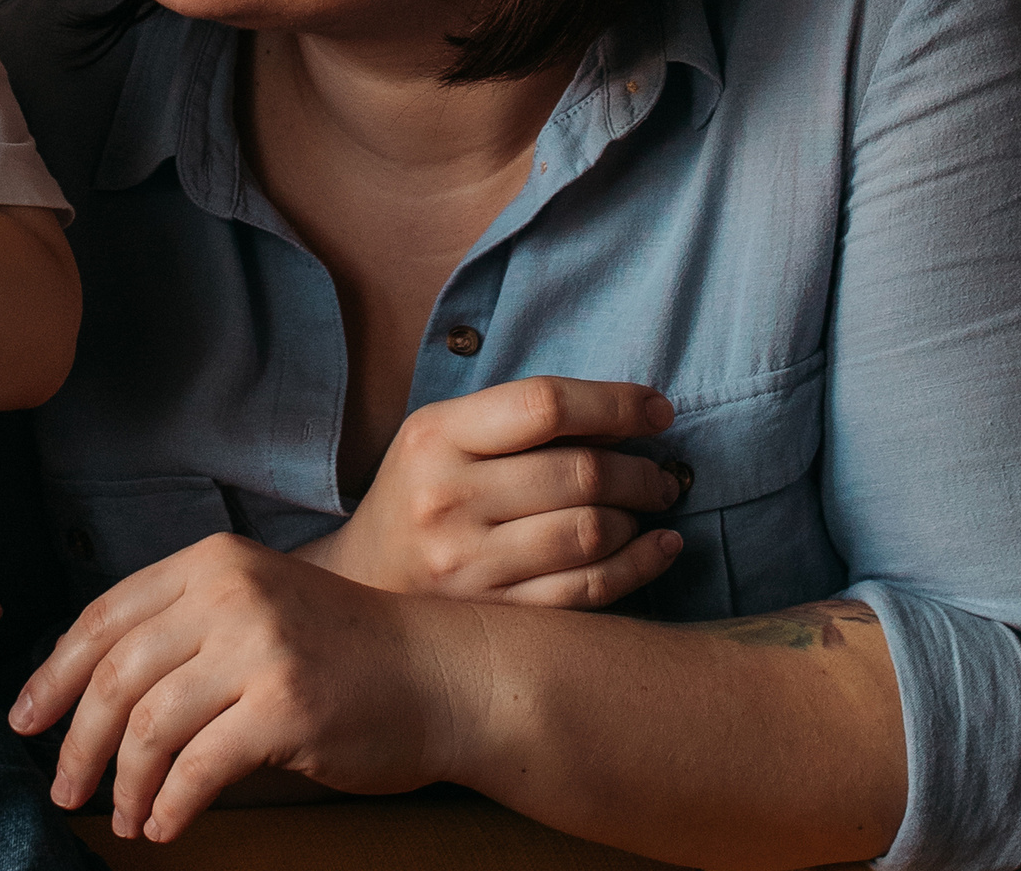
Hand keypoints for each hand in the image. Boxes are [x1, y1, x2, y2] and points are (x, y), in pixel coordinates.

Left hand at [9, 534, 472, 843]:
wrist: (441, 673)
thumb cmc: (344, 651)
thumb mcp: (257, 607)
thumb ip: (184, 626)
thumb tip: (88, 685)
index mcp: (212, 563)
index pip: (104, 617)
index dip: (52, 673)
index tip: (26, 720)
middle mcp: (229, 594)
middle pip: (114, 674)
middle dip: (76, 740)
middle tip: (62, 787)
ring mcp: (259, 649)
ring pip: (147, 724)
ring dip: (123, 784)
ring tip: (122, 817)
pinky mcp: (286, 708)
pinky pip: (198, 768)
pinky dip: (170, 804)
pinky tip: (165, 825)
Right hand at [300, 376, 687, 605]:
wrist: (360, 585)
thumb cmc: (419, 495)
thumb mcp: (445, 437)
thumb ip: (519, 422)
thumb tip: (628, 419)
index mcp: (435, 437)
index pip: (543, 404)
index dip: (616, 403)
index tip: (657, 410)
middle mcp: (447, 499)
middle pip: (578, 473)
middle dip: (641, 469)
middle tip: (660, 472)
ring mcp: (468, 565)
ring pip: (590, 532)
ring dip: (639, 515)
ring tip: (650, 505)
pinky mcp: (494, 617)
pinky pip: (589, 591)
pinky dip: (640, 565)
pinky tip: (659, 547)